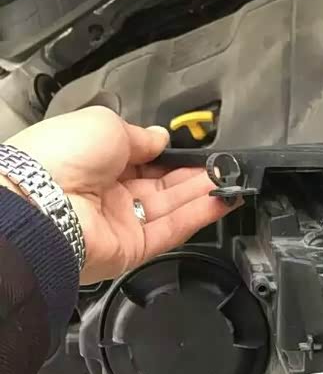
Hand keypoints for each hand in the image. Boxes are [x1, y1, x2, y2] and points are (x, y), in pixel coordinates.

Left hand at [4, 107, 233, 283]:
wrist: (41, 204)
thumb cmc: (57, 158)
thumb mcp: (106, 124)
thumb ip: (141, 134)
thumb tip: (161, 137)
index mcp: (94, 160)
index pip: (144, 159)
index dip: (172, 154)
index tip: (198, 148)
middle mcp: (106, 193)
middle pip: (162, 185)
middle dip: (194, 174)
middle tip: (223, 165)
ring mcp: (120, 222)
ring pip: (171, 208)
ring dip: (203, 194)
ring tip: (230, 181)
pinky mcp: (132, 249)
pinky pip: (171, 231)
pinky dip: (198, 217)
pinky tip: (220, 200)